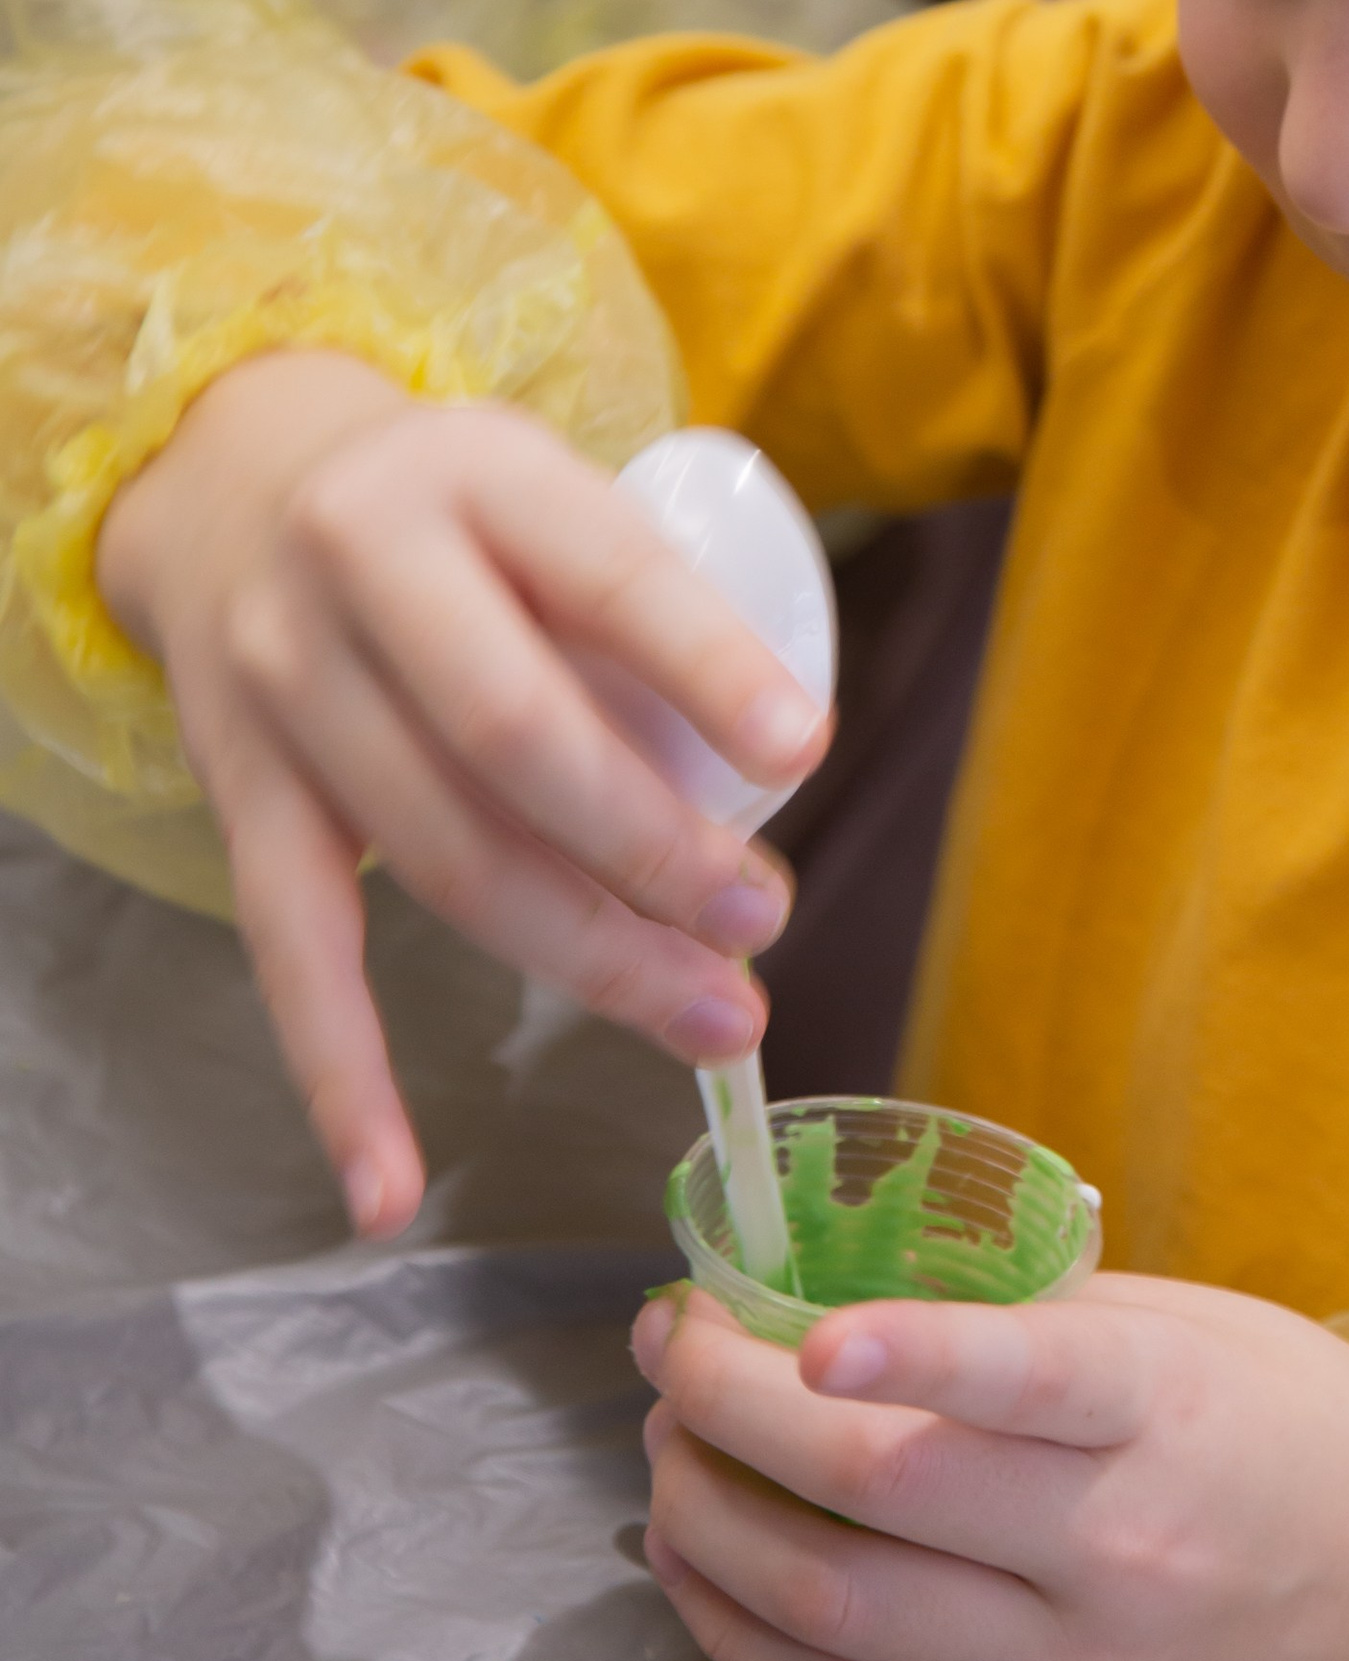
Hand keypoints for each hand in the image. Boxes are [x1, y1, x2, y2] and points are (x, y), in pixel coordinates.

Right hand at [98, 350, 830, 1234]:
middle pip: (515, 737)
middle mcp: (359, 567)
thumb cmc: (456, 509)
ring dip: (587, 961)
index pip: (606, 574)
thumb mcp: (546, 486)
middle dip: (655, 852)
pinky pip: (292, 952)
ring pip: (440, 856)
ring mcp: (283, 687)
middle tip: (763, 920)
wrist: (234, 481)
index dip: (705, 667)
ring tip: (715, 1018)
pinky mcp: (239, 793)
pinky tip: (390, 1188)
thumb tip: (778, 766)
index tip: (801, 751)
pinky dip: (342, 1079)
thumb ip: (641, 596)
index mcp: (475, 472)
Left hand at [633, 1271, 1348, 1660]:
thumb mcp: (1180, 1321)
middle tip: (672, 1341)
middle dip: (732, 1409)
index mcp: (1161, 1407)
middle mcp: (1113, 1545)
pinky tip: (695, 1562)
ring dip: (711, 1522)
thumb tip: (834, 1295)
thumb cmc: (1278, 1413)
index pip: (1027, 1380)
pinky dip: (745, 1635)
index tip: (804, 1331)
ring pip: (841, 1610)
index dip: (910, 1355)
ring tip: (664, 1448)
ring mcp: (1068, 1659)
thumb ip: (1025, 1317)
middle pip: (883, 1493)